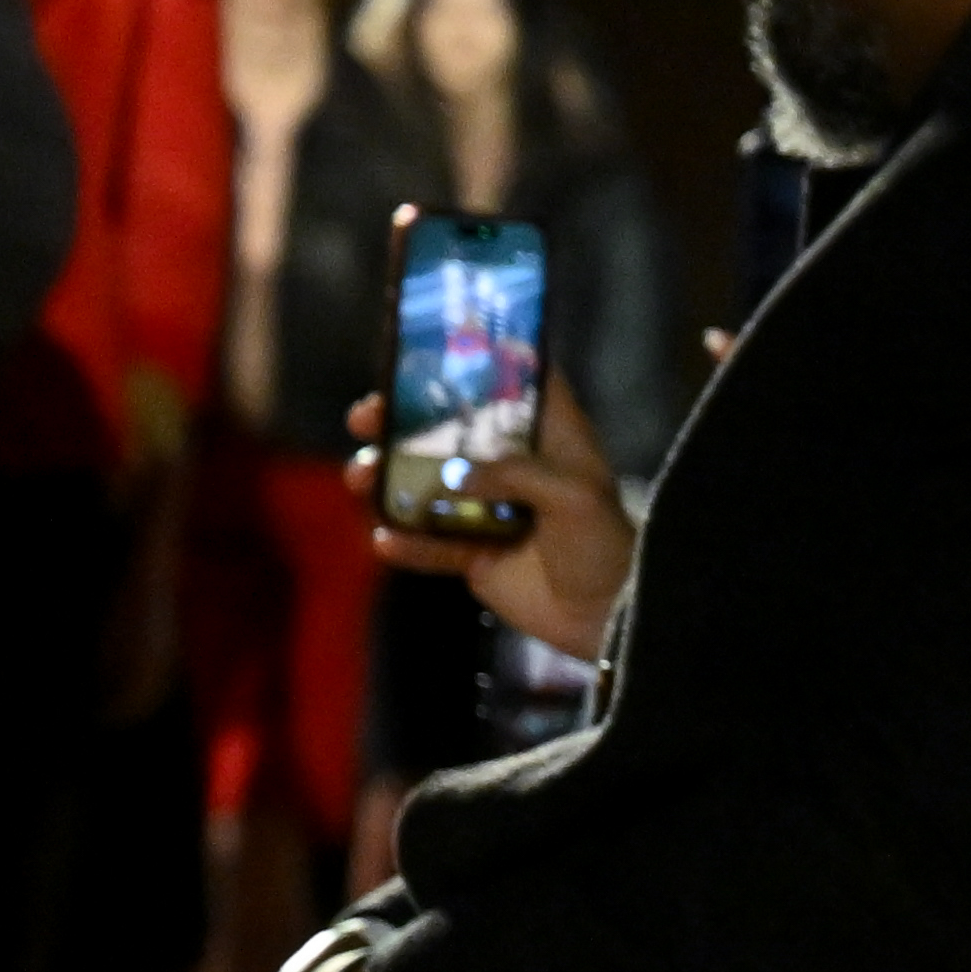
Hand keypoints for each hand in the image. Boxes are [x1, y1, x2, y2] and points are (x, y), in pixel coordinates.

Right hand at [359, 361, 634, 657]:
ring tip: (360, 477)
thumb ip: (513, 474)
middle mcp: (517, 468)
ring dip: (389, 480)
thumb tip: (451, 475)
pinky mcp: (477, 556)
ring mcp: (492, 512)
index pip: (516, 387)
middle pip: (453, 433)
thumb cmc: (604, 546)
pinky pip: (432, 546)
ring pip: (430, 487)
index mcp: (551, 440)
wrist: (610, 621)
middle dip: (403, 422)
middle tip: (365, 417)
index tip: (430, 350)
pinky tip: (385, 540)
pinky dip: (407, 543)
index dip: (480, 363)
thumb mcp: (573, 496)